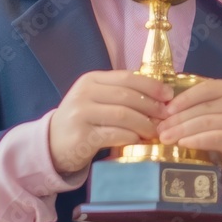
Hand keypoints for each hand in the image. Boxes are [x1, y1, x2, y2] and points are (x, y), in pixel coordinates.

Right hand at [48, 71, 172, 175]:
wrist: (51, 144)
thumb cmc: (82, 120)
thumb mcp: (97, 99)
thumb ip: (121, 93)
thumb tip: (159, 96)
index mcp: (91, 80)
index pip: (127, 78)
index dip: (151, 85)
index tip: (169, 95)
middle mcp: (84, 93)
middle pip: (127, 96)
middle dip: (152, 106)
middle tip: (166, 116)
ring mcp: (80, 114)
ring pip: (123, 115)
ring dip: (144, 123)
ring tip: (155, 131)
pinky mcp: (81, 136)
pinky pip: (114, 134)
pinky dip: (131, 136)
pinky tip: (139, 140)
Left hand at [157, 79, 221, 176]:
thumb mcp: (216, 107)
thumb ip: (198, 103)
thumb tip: (165, 110)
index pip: (205, 89)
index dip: (184, 98)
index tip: (166, 110)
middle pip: (203, 108)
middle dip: (178, 119)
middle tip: (160, 129)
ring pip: (206, 122)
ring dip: (182, 130)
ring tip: (166, 138)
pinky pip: (213, 138)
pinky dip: (196, 140)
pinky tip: (183, 143)